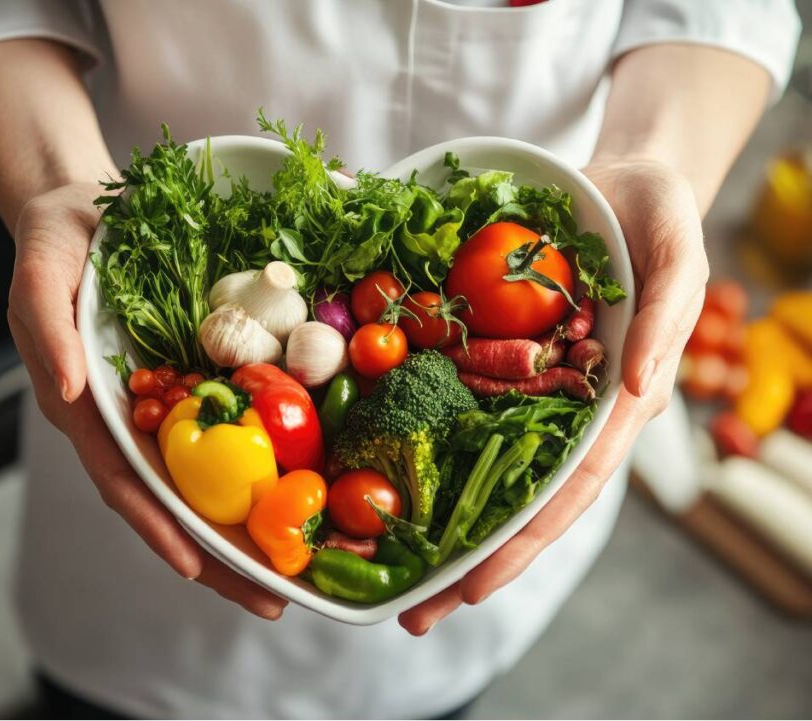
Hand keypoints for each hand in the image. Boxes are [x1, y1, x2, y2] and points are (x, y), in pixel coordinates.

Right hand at [7, 182, 286, 619]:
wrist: (85, 210)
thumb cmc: (56, 244)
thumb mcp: (41, 275)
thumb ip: (48, 333)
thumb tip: (71, 393)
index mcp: (85, 409)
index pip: (122, 480)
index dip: (157, 528)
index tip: (197, 568)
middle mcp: (126, 420)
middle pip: (172, 500)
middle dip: (218, 554)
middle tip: (273, 596)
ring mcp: (160, 406)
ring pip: (204, 479)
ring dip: (246, 527)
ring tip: (298, 567)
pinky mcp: (190, 382)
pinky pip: (226, 431)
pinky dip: (257, 467)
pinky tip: (300, 489)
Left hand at [398, 159, 708, 634]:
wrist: (616, 180)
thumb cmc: (657, 215)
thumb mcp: (678, 252)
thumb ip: (667, 317)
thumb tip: (632, 390)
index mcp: (615, 400)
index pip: (571, 488)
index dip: (525, 542)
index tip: (476, 589)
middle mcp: (566, 406)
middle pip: (516, 495)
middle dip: (468, 558)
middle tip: (413, 615)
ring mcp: (525, 385)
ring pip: (479, 461)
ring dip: (433, 514)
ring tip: (378, 564)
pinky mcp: (493, 354)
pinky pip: (456, 402)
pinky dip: (421, 439)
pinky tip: (376, 467)